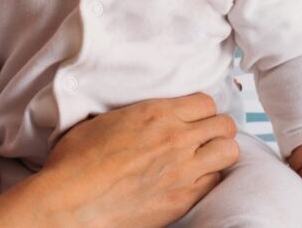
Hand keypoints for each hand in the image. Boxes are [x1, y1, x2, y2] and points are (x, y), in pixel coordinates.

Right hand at [0, 93, 238, 227]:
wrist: (71, 201)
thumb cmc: (77, 160)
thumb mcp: (103, 119)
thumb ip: (135, 114)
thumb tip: (141, 116)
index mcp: (156, 113)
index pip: (206, 101)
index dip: (200, 109)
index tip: (192, 116)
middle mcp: (176, 138)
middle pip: (225, 125)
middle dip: (216, 128)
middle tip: (202, 136)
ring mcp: (183, 170)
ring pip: (229, 151)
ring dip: (219, 151)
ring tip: (203, 156)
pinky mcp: (182, 199)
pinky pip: (214, 182)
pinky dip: (208, 178)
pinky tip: (191, 179)